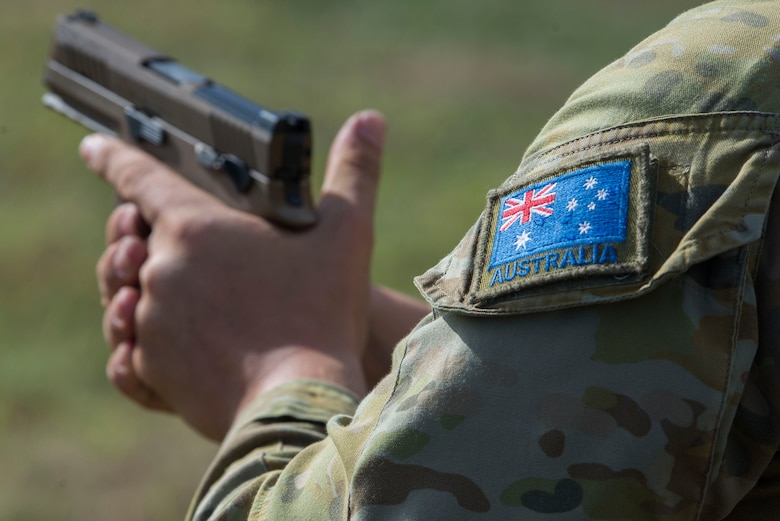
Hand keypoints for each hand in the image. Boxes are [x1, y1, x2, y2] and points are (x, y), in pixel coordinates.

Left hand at [86, 111, 385, 439]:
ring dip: (137, 287)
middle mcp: (161, 271)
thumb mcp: (346, 232)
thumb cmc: (321, 312)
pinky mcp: (152, 370)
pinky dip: (139, 343)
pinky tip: (155, 342)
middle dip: (136, 233)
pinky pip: (129, 351)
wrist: (300, 401)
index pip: (138, 178)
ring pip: (126, 296)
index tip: (93, 147)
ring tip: (162, 289)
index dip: (114, 157)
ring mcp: (152, 323)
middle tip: (158, 235)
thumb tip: (371, 120)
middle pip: (129, 240)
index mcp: (195, 227)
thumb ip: (355, 171)